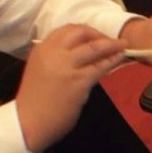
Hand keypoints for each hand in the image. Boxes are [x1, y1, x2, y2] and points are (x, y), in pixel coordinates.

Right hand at [16, 24, 124, 152]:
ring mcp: (66, 66)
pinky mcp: (78, 81)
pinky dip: (113, 60)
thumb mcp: (41, 70)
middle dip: (98, 34)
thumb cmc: (34, 102)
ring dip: (111, 45)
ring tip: (123, 45)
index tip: (95, 38)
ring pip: (94, 47)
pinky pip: (100, 67)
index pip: (67, 30)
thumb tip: (81, 56)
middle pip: (81, 32)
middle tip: (110, 42)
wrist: (28, 122)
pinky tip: (120, 59)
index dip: (85, 32)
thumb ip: (57, 60)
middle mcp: (53, 53)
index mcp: (42, 49)